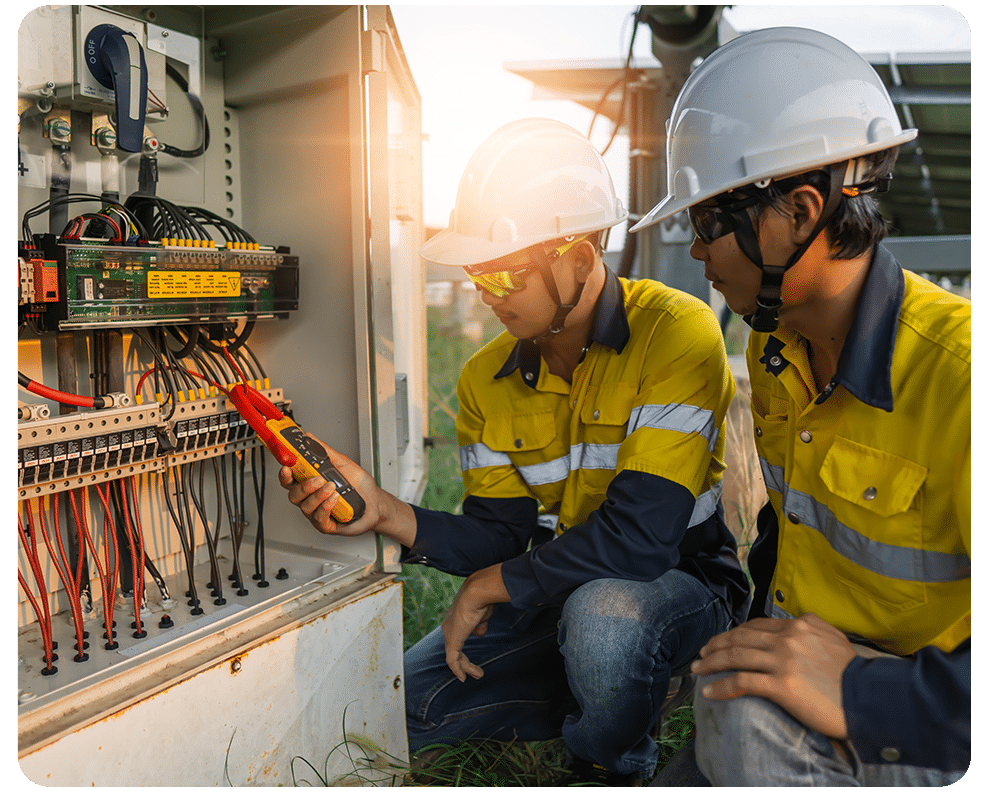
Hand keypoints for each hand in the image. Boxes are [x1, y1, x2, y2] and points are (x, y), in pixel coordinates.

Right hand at [277, 433, 412, 541]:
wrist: (376, 502)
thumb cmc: (359, 485)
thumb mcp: (342, 463)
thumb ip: (324, 451)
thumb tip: (309, 437)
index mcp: (311, 483)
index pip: (290, 479)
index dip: (285, 474)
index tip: (286, 467)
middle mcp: (311, 498)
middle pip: (293, 495)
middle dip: (303, 486)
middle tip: (318, 479)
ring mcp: (317, 513)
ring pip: (306, 507)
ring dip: (318, 496)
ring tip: (332, 487)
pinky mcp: (326, 525)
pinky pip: (319, 518)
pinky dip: (326, 507)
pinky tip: (335, 499)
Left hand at [441, 564, 507, 681]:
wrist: (477, 594)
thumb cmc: (481, 600)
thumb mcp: (482, 616)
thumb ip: (479, 626)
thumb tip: (479, 633)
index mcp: (454, 620)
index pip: (456, 639)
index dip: (463, 651)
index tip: (472, 661)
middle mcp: (448, 627)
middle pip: (454, 650)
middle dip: (464, 663)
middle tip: (477, 672)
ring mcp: (449, 634)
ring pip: (454, 656)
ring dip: (466, 668)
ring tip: (479, 674)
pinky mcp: (452, 641)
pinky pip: (452, 660)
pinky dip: (458, 670)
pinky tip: (464, 677)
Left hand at [690, 613, 855, 738]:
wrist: (870, 698)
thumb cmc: (854, 674)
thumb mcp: (834, 638)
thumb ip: (812, 627)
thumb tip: (797, 621)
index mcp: (799, 625)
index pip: (756, 626)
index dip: (734, 633)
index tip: (722, 642)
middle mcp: (787, 638)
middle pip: (740, 638)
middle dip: (716, 645)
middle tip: (701, 654)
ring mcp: (783, 660)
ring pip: (735, 656)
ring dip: (711, 663)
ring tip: (697, 670)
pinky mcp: (782, 685)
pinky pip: (741, 682)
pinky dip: (721, 686)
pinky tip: (709, 692)